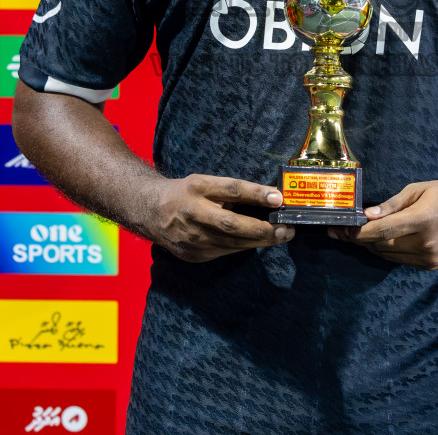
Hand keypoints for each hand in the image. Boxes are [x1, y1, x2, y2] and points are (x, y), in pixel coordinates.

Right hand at [140, 174, 294, 262]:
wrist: (150, 212)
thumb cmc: (185, 194)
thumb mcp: (204, 182)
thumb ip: (230, 190)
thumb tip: (268, 197)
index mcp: (196, 188)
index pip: (230, 190)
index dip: (255, 194)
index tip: (278, 198)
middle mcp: (193, 214)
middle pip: (232, 224)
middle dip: (262, 229)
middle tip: (286, 229)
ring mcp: (192, 238)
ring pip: (232, 243)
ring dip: (260, 241)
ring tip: (280, 236)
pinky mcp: (193, 255)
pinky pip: (225, 251)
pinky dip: (243, 246)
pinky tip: (258, 242)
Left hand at [328, 179, 437, 269]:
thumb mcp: (420, 190)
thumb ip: (392, 204)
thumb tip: (367, 215)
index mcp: (423, 220)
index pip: (381, 231)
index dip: (357, 232)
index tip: (340, 228)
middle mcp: (427, 243)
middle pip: (382, 246)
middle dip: (358, 240)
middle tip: (340, 232)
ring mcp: (432, 258)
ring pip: (390, 257)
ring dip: (371, 247)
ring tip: (355, 237)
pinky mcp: (435, 266)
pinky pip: (403, 261)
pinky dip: (389, 252)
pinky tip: (379, 243)